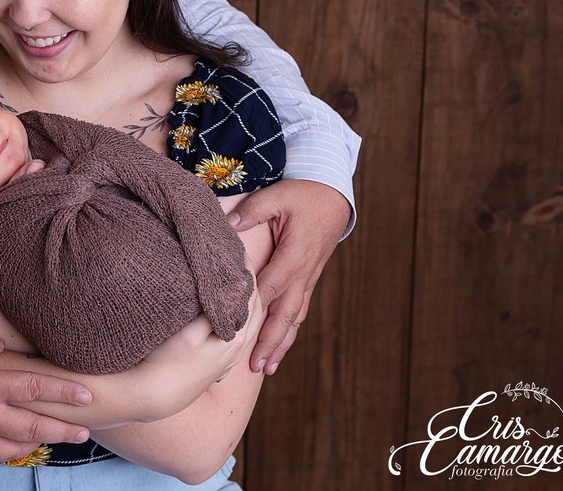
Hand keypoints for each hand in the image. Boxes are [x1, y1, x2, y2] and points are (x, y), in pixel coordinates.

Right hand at [0, 319, 91, 462]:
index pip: (33, 389)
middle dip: (63, 430)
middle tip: (84, 431)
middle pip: (33, 427)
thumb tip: (1, 346)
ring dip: (39, 443)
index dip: (63, 393)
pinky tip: (19, 444)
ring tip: (55, 438)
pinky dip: (11, 451)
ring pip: (15, 448)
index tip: (85, 396)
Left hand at [226, 179, 349, 373]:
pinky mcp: (309, 278)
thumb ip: (253, 211)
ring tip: (267, 368)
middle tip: (256, 366)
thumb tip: (229, 224)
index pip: (271, 286)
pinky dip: (289, 330)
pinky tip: (280, 345)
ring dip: (281, 343)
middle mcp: (304, 272)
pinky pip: (299, 309)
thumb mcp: (278, 195)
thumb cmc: (304, 194)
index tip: (239, 330)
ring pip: (295, 317)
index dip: (255, 309)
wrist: (333, 194)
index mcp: (295, 254)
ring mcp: (309, 277)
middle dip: (271, 341)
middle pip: (285, 313)